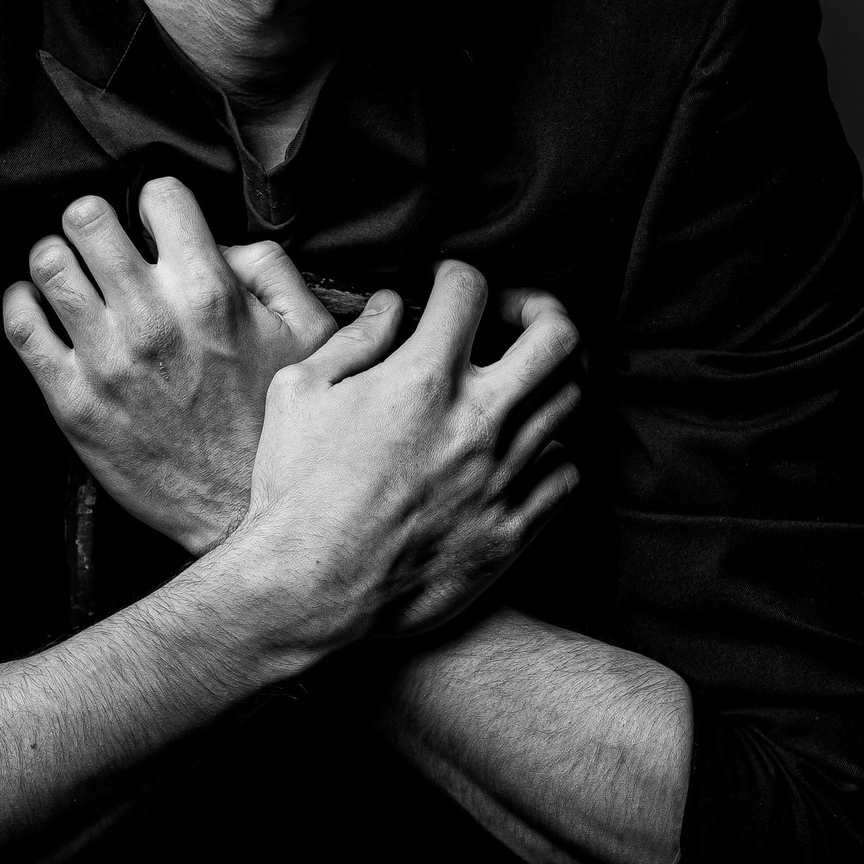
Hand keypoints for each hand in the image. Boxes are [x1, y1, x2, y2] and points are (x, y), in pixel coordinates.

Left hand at [2, 176, 337, 550]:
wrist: (238, 510)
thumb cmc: (273, 423)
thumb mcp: (306, 335)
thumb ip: (270, 269)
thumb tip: (220, 240)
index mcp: (209, 291)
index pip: (159, 194)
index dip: (156, 203)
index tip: (156, 226)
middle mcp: (152, 316)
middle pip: (87, 216)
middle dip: (93, 220)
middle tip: (102, 243)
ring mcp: (105, 358)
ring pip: (47, 262)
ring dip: (56, 257)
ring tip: (69, 273)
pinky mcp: (72, 400)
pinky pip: (22, 326)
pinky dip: (22, 305)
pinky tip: (40, 308)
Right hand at [237, 266, 580, 643]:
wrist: (307, 588)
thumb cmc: (293, 489)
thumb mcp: (298, 393)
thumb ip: (353, 340)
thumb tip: (390, 305)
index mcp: (423, 379)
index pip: (471, 289)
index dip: (457, 275)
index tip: (446, 287)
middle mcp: (477, 421)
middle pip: (558, 336)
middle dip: (541, 310)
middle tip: (517, 317)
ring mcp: (502, 477)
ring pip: (570, 402)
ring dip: (546, 381)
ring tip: (517, 385)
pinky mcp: (512, 530)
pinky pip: (566, 474)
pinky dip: (551, 454)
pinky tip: (521, 453)